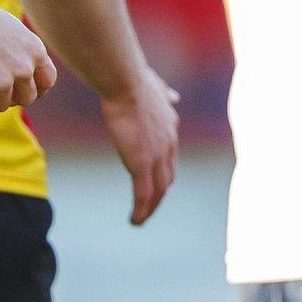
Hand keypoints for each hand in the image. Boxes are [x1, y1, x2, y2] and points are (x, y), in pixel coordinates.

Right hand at [0, 0, 57, 113]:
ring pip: (0, 105)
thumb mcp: (11, 31)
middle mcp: (24, 68)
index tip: (21, 88)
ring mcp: (2, 82)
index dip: (35, 88)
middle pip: (26, 99)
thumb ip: (24, 55)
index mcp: (35, 50)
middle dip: (10, 95)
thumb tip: (28, 80)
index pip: (47, 82)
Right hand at [101, 66, 180, 224]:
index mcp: (170, 128)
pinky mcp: (142, 164)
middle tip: (149, 206)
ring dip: (151, 208)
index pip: (170, 157)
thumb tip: (174, 96)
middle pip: (167, 178)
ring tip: (141, 220)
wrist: (126, 84)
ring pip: (158, 192)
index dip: (163, 171)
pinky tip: (135, 220)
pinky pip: (144, 195)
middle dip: (159, 194)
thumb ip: (165, 95)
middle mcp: (169, 145)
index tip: (156, 180)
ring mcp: (157, 156)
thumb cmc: (134, 81)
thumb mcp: (157, 87)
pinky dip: (141, 211)